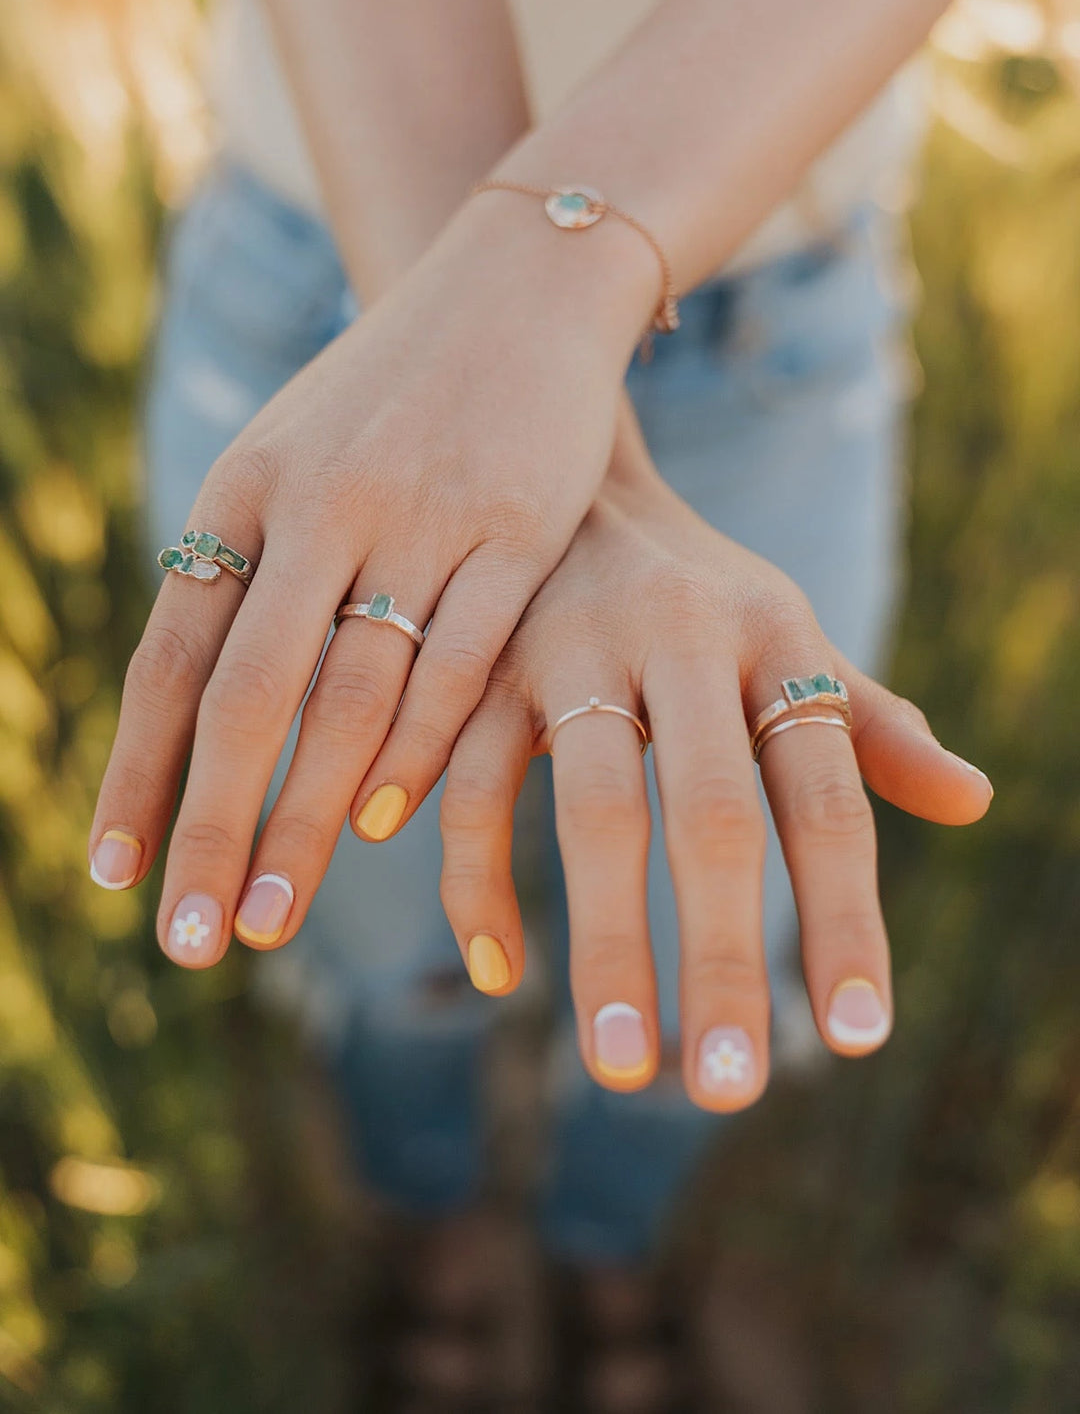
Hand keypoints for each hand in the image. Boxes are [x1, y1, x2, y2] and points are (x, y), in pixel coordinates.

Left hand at [88, 195, 658, 962]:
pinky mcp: (516, 527)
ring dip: (300, 821)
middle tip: (188, 945)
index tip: (115, 873)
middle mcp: (319, 506)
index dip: (139, 770)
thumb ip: (250, 569)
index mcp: (248, 489)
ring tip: (271, 921)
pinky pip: (457, 660)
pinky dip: (413, 750)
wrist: (515, 285)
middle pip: (247, 695)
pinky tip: (376, 826)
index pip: (173, 655)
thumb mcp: (294, 455)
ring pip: (348, 696)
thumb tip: (198, 709)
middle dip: (209, 828)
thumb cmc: (394, 393)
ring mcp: (419, 516)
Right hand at [436, 433, 992, 1107]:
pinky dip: (479, 883)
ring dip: (603, 946)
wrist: (571, 472)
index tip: (859, 1038)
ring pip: (592, 810)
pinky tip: (499, 972)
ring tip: (623, 1071)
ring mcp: (571, 646)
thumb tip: (974, 802)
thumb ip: (867, 720)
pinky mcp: (479, 665)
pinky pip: (471, 788)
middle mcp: (680, 636)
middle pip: (713, 814)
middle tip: (732, 1092)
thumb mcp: (790, 633)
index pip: (825, 792)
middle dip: (723, 955)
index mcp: (772, 634)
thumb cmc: (702, 587)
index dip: (844, 914)